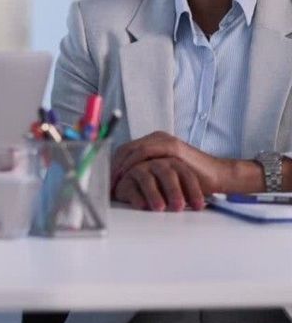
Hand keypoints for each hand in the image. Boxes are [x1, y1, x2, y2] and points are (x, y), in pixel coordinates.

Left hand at [111, 131, 256, 197]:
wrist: (218, 176)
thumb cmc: (191, 179)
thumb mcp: (164, 174)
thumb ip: (148, 172)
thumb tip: (125, 184)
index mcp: (153, 143)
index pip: (126, 151)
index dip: (113, 164)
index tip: (105, 180)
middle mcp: (157, 138)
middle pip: (125, 149)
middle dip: (112, 165)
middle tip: (104, 182)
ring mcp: (164, 140)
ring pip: (132, 149)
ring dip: (120, 165)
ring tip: (112, 181)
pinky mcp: (172, 146)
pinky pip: (145, 152)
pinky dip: (132, 163)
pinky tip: (126, 175)